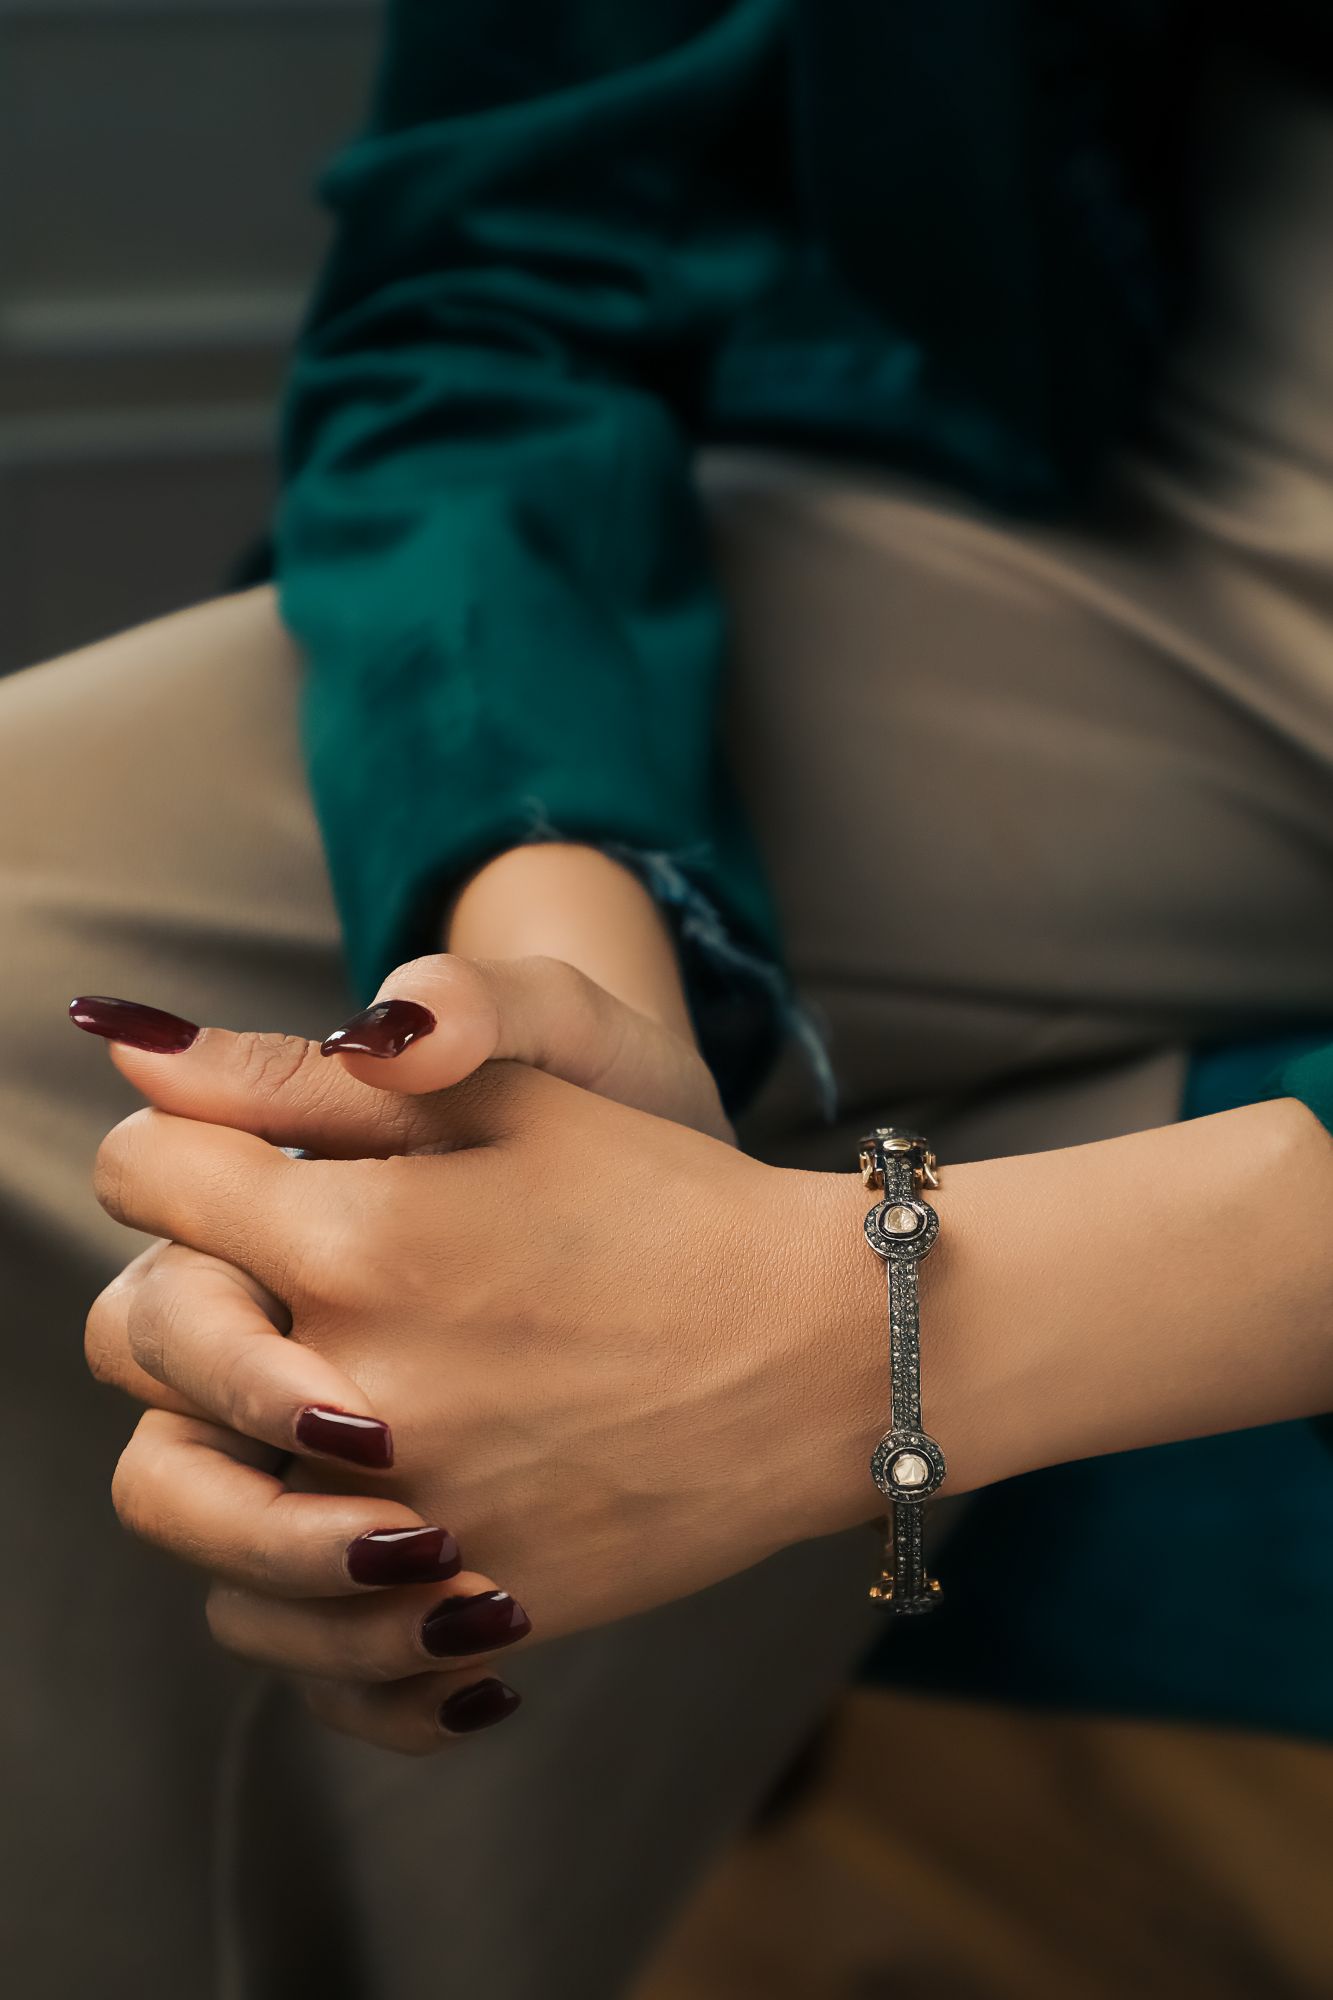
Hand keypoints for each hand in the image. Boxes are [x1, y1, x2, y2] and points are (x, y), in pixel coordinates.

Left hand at [87, 1040, 882, 1750]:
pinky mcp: (469, 1613)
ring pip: (180, 1507)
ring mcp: (406, 1519)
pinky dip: (296, 1602)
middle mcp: (352, 1391)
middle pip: (133, 1340)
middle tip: (264, 1272)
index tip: (217, 1159)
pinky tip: (353, 1542)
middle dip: (178, 1282)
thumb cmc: (678, 1200)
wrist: (833, 1348)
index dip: (168, 1148)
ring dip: (205, 1440)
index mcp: (357, 1241)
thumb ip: (307, 1074)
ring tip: (290, 1408)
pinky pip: (300, 1648)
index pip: (149, 1177)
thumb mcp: (516, 1095)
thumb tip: (134, 1048)